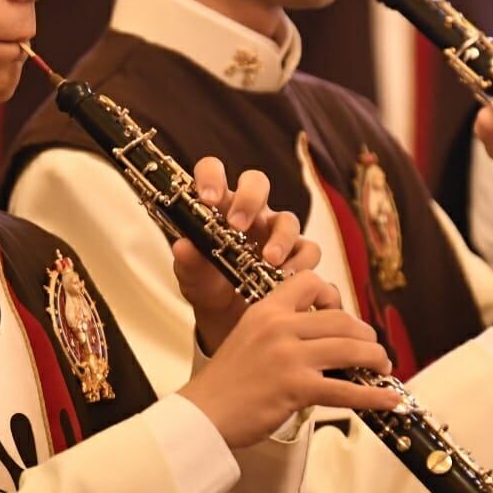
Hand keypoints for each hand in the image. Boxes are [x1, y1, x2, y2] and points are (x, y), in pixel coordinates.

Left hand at [171, 157, 319, 353]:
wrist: (227, 319)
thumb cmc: (208, 285)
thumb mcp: (192, 277)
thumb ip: (187, 261)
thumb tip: (183, 246)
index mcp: (219, 206)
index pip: (213, 172)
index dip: (211, 176)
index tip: (207, 198)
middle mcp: (250, 212)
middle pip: (257, 183)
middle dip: (249, 200)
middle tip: (237, 225)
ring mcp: (276, 231)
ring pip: (288, 218)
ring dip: (281, 238)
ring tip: (269, 261)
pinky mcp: (297, 254)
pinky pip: (309, 250)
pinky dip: (301, 264)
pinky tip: (287, 279)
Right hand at [178, 272, 400, 448]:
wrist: (203, 413)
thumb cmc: (226, 381)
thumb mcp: (248, 336)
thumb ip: (280, 329)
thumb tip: (319, 335)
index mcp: (267, 309)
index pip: (310, 281)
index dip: (334, 296)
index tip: (343, 315)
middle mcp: (280, 326)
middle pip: (340, 320)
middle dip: (364, 335)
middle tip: (372, 349)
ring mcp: (289, 357)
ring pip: (349, 349)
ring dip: (374, 359)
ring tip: (382, 367)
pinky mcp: (296, 387)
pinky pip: (345, 390)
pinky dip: (373, 396)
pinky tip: (390, 400)